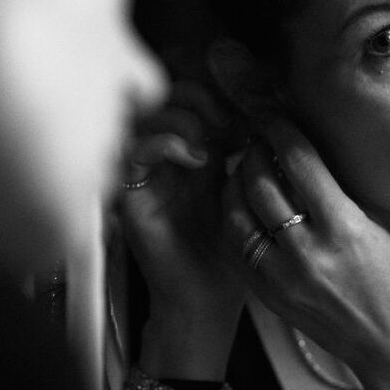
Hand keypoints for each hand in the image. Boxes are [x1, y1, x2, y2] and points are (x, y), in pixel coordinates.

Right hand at [115, 80, 245, 379]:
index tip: (244, 112)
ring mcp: (142, 173)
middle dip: (198, 99)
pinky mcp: (129, 192)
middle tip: (226, 121)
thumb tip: (260, 106)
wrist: (205, 297)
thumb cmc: (228, 250)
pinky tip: (194, 159)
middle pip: (163, 97)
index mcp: (189, 151)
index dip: (212, 93)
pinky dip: (165, 142)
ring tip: (210, 141)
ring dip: (182, 118)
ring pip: (145, 115)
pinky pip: (134, 149)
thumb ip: (241, 149)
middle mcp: (161, 157)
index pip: (187, 96)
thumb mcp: (242, 188)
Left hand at [222, 117, 389, 389]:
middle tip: (257, 137)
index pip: (300, 162)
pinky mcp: (264, 293)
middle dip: (255, 151)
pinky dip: (231, 216)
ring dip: (236, 181)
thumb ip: (333, 190)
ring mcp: (281, 276)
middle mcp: (308, 252)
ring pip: (237, 212)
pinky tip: (239, 202)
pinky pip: (233, 244)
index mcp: (343, 229)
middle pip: (261, 183)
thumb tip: (297, 147)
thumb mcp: (371, 225)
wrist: (389, 344)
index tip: (273, 114)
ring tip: (245, 167)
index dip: (281, 130)